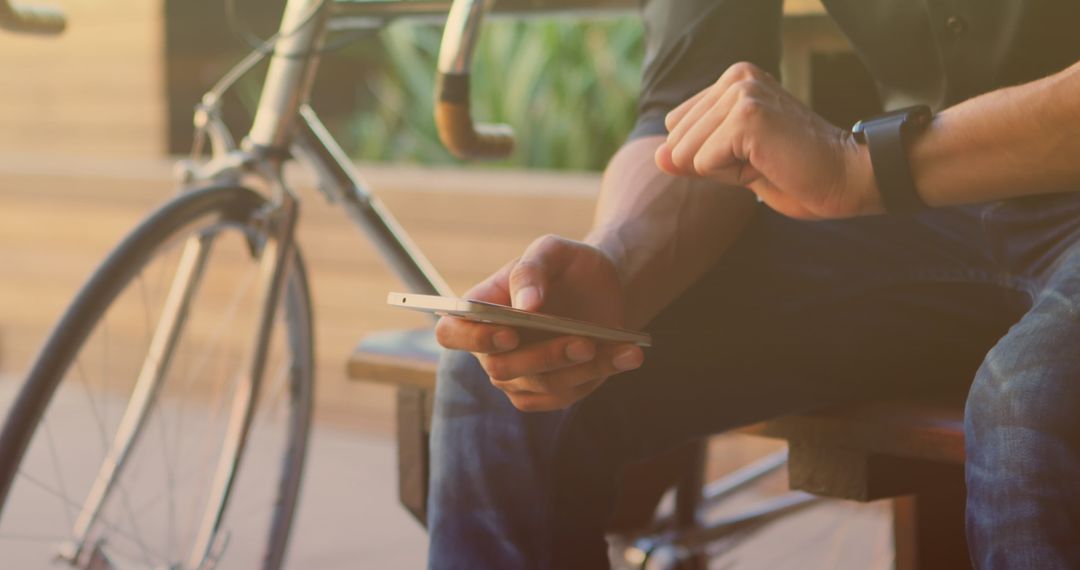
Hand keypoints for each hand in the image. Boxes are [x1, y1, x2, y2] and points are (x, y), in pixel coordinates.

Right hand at [434, 235, 644, 411]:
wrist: (602, 287)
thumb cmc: (566, 265)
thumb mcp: (551, 251)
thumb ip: (532, 269)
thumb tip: (525, 305)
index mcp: (479, 312)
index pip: (452, 334)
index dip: (473, 338)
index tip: (508, 332)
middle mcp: (492, 350)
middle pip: (501, 368)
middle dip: (543, 357)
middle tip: (582, 341)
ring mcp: (521, 376)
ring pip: (541, 385)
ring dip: (579, 368)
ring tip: (615, 346)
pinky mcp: (552, 392)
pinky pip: (568, 394)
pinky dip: (601, 375)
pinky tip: (629, 355)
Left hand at [656, 62, 879, 218]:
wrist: (847, 179)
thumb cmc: (797, 174)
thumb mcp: (734, 164)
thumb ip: (692, 157)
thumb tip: (655, 156)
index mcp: (733, 81)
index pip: (678, 130)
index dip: (710, 157)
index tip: (756, 154)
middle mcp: (736, 78)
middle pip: (678, 142)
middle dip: (714, 166)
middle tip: (764, 160)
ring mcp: (741, 92)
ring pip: (688, 153)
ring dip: (724, 172)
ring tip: (767, 161)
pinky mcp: (746, 115)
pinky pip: (704, 163)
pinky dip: (732, 176)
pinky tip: (769, 163)